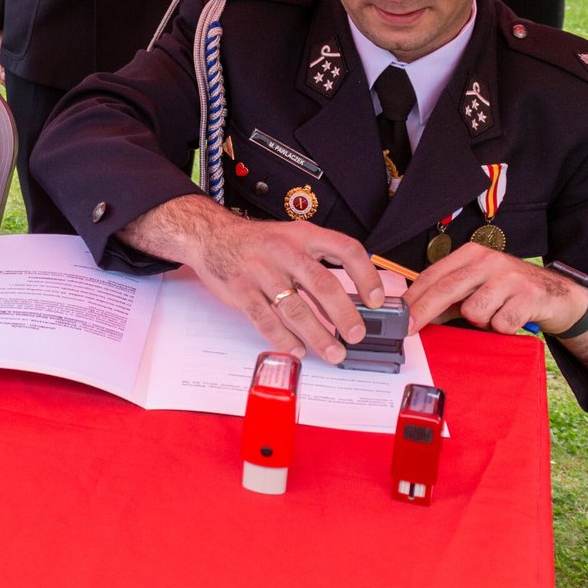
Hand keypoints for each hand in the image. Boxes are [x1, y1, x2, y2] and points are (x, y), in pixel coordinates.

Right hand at [122, 196, 382, 363]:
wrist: (212, 236)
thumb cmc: (259, 243)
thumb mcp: (292, 237)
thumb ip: (319, 261)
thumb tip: (354, 298)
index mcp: (304, 235)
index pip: (345, 249)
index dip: (366, 274)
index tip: (376, 300)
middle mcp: (284, 250)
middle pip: (322, 284)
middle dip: (344, 314)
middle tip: (357, 335)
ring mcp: (260, 271)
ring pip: (295, 308)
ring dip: (318, 334)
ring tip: (333, 353)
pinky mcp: (240, 290)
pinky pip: (266, 319)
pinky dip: (283, 338)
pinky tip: (298, 349)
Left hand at [403, 241, 587, 334]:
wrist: (558, 295)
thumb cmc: (511, 291)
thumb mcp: (477, 288)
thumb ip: (449, 299)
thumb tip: (417, 315)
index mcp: (472, 254)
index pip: (434, 275)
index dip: (414, 297)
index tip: (399, 316)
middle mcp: (489, 260)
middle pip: (447, 288)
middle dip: (424, 312)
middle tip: (409, 330)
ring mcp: (510, 277)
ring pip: (473, 310)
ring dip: (480, 322)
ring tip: (494, 316)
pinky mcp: (528, 296)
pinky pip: (499, 324)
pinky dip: (501, 329)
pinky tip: (511, 320)